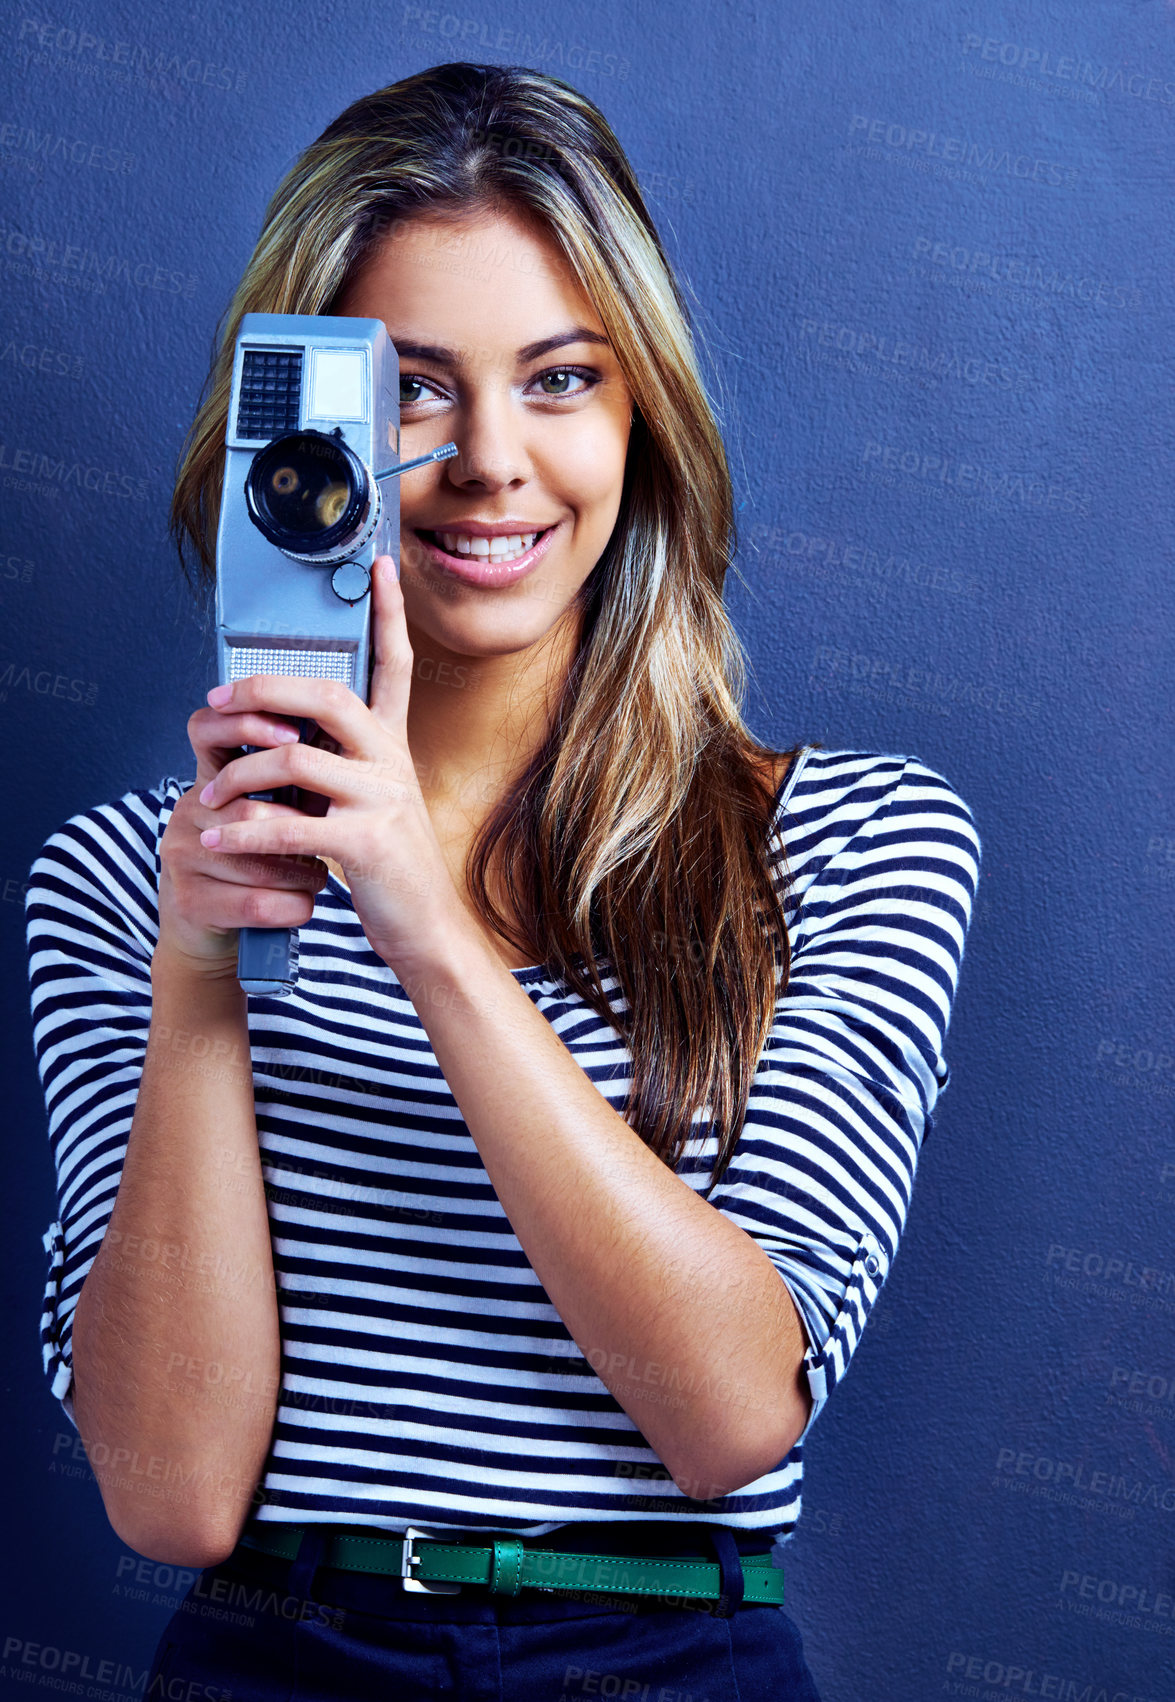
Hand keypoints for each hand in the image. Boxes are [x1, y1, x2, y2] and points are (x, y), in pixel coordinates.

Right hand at [158, 689, 329, 980]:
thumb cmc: (261, 864)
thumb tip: (348, 731)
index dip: (246, 728)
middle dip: (302, 828)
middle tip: (329, 838)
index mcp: (209, 780)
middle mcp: (187, 812)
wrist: (221, 932)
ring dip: (303, 873)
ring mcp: (181, 857)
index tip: (294, 737)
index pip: (207, 730)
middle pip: (250, 808)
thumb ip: (294, 776)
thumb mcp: (273, 811)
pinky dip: (293, 906)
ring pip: (259, 859)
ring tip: (318, 874)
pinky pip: (256, 902)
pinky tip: (303, 904)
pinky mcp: (190, 902)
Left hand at [192, 555, 464, 981]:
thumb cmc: (390, 868)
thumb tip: (282, 734)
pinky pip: (287, 824)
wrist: (426, 930)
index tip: (378, 564)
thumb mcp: (373, 802)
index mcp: (393, 747)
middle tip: (219, 704)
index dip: (389, 612)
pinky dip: (243, 831)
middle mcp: (393, 763)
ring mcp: (383, 801)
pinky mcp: (366, 843)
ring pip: (294, 759)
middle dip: (262, 693)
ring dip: (238, 776)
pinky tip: (219, 838)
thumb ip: (340, 764)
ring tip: (208, 799)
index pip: (395, 665)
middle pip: (326, 697)